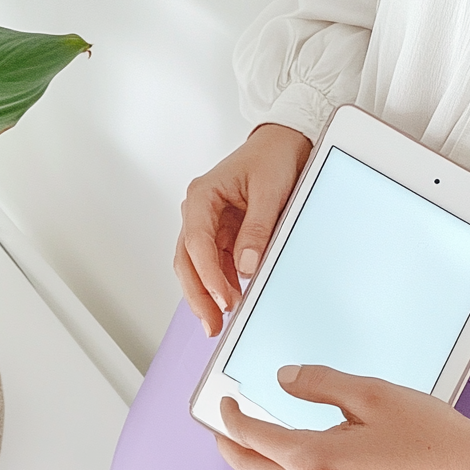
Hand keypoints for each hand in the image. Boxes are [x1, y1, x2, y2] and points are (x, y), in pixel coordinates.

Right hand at [174, 124, 312, 336]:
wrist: (283, 143)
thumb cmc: (273, 158)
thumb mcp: (270, 191)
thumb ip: (257, 228)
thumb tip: (246, 267)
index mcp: (202, 195)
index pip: (196, 243)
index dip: (207, 275)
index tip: (223, 300)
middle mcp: (197, 212)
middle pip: (186, 262)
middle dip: (198, 296)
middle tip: (212, 325)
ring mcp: (206, 226)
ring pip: (195, 268)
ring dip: (206, 296)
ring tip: (219, 323)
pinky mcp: (220, 237)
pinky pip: (214, 267)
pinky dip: (219, 287)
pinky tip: (229, 304)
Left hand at [215, 365, 469, 469]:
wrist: (464, 469)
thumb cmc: (424, 431)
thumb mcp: (368, 392)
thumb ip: (318, 383)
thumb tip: (282, 380)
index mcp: (314, 458)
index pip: (253, 438)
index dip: (231, 419)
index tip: (224, 404)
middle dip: (231, 447)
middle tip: (223, 427)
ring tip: (250, 448)